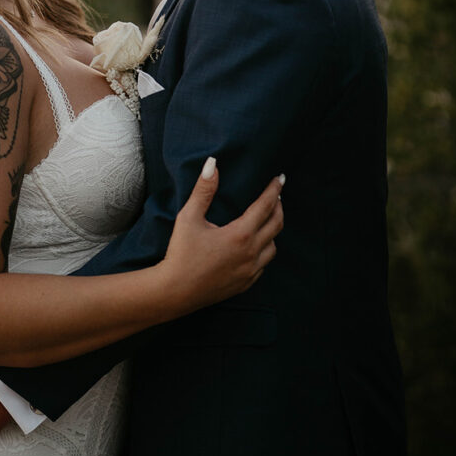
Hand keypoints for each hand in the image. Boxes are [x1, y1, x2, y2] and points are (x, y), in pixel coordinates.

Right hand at [161, 161, 283, 312]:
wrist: (175, 291)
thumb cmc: (181, 253)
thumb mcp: (189, 217)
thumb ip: (203, 190)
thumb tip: (212, 164)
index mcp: (240, 234)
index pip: (265, 206)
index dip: (274, 190)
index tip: (280, 178)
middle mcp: (251, 253)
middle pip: (276, 225)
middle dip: (278, 207)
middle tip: (276, 195)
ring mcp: (250, 271)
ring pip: (273, 246)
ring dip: (273, 230)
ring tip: (267, 219)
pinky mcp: (245, 283)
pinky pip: (263, 264)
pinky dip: (264, 250)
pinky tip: (256, 246)